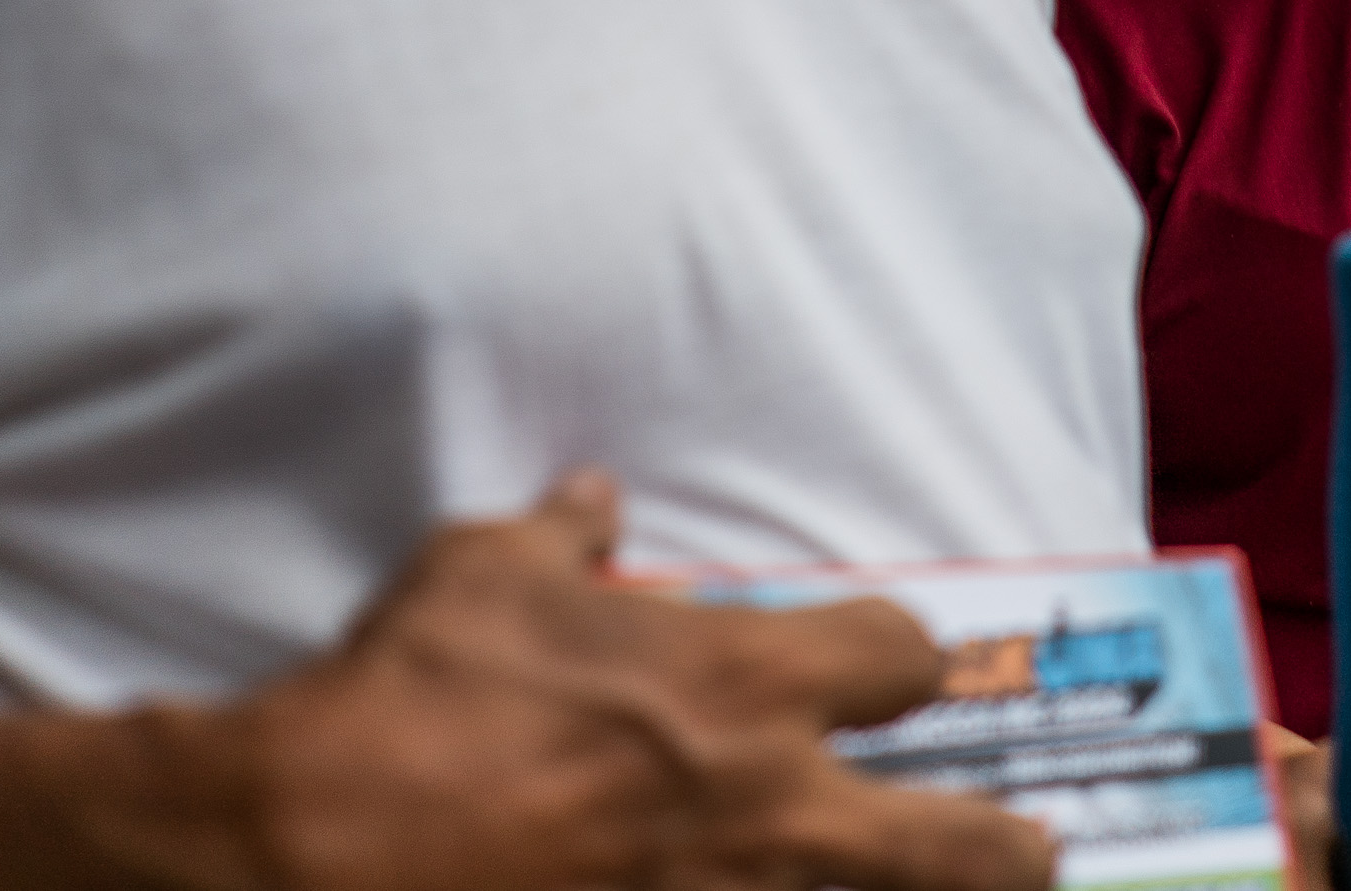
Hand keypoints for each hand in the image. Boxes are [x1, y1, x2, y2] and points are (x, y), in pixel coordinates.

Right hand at [187, 472, 1048, 890]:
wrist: (323, 848)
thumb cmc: (412, 696)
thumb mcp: (482, 575)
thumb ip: (562, 541)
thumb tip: (593, 503)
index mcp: (742, 686)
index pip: (902, 657)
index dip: (902, 662)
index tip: (893, 673)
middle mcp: (771, 809)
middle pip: (961, 845)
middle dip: (1004, 846)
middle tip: (1026, 846)